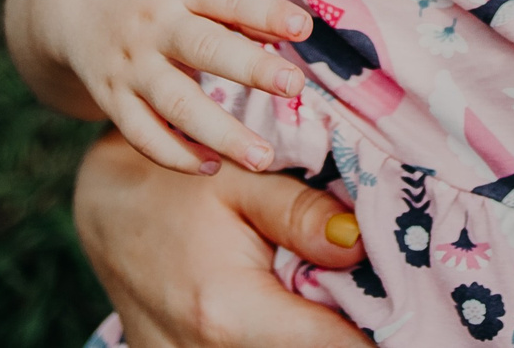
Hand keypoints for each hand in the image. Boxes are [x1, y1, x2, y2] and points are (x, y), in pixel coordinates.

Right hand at [7, 0, 314, 171]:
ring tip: (262, 157)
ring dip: (220, 133)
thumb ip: (235, 2)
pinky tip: (212, 168)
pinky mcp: (112, 99)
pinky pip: (143, 134)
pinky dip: (175, 155)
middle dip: (250, 68)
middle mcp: (154, 25)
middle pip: (204, 49)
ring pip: (175, 103)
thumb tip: (291, 32)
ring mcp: (131, 65)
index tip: (303, 27)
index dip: (264, 12)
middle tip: (295, 86)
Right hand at [75, 132, 370, 347]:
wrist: (104, 205)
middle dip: (348, 331)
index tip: (409, 312)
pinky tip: (292, 310)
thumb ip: (302, 215)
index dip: (380, 333)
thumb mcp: (242, 180)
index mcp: (228, 312)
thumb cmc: (175, 183)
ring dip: (309, 333)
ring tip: (330, 297)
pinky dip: (274, 338)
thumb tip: (361, 243)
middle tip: (375, 296)